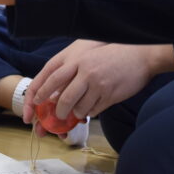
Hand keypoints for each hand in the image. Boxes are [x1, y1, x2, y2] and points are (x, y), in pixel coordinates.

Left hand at [24, 42, 173, 125]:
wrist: (140, 56)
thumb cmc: (111, 55)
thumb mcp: (87, 56)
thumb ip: (72, 70)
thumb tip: (55, 92)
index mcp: (75, 59)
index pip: (49, 78)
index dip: (38, 94)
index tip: (33, 105)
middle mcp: (84, 70)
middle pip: (62, 98)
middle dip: (56, 112)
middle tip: (56, 117)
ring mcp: (96, 84)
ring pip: (78, 109)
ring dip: (75, 115)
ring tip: (78, 113)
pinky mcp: (108, 95)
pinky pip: (93, 111)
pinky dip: (90, 113)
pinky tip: (93, 108)